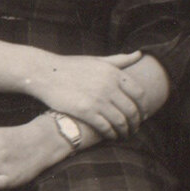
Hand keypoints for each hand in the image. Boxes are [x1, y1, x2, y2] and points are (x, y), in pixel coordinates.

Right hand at [24, 50, 152, 141]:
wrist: (46, 73)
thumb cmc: (72, 67)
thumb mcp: (98, 60)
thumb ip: (119, 60)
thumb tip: (139, 54)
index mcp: (115, 73)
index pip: (139, 93)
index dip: (143, 106)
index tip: (143, 114)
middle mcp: (109, 86)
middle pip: (131, 109)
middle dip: (136, 122)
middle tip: (135, 129)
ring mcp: (98, 99)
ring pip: (120, 120)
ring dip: (125, 130)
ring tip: (125, 135)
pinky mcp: (85, 111)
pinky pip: (105, 126)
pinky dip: (111, 134)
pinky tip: (112, 136)